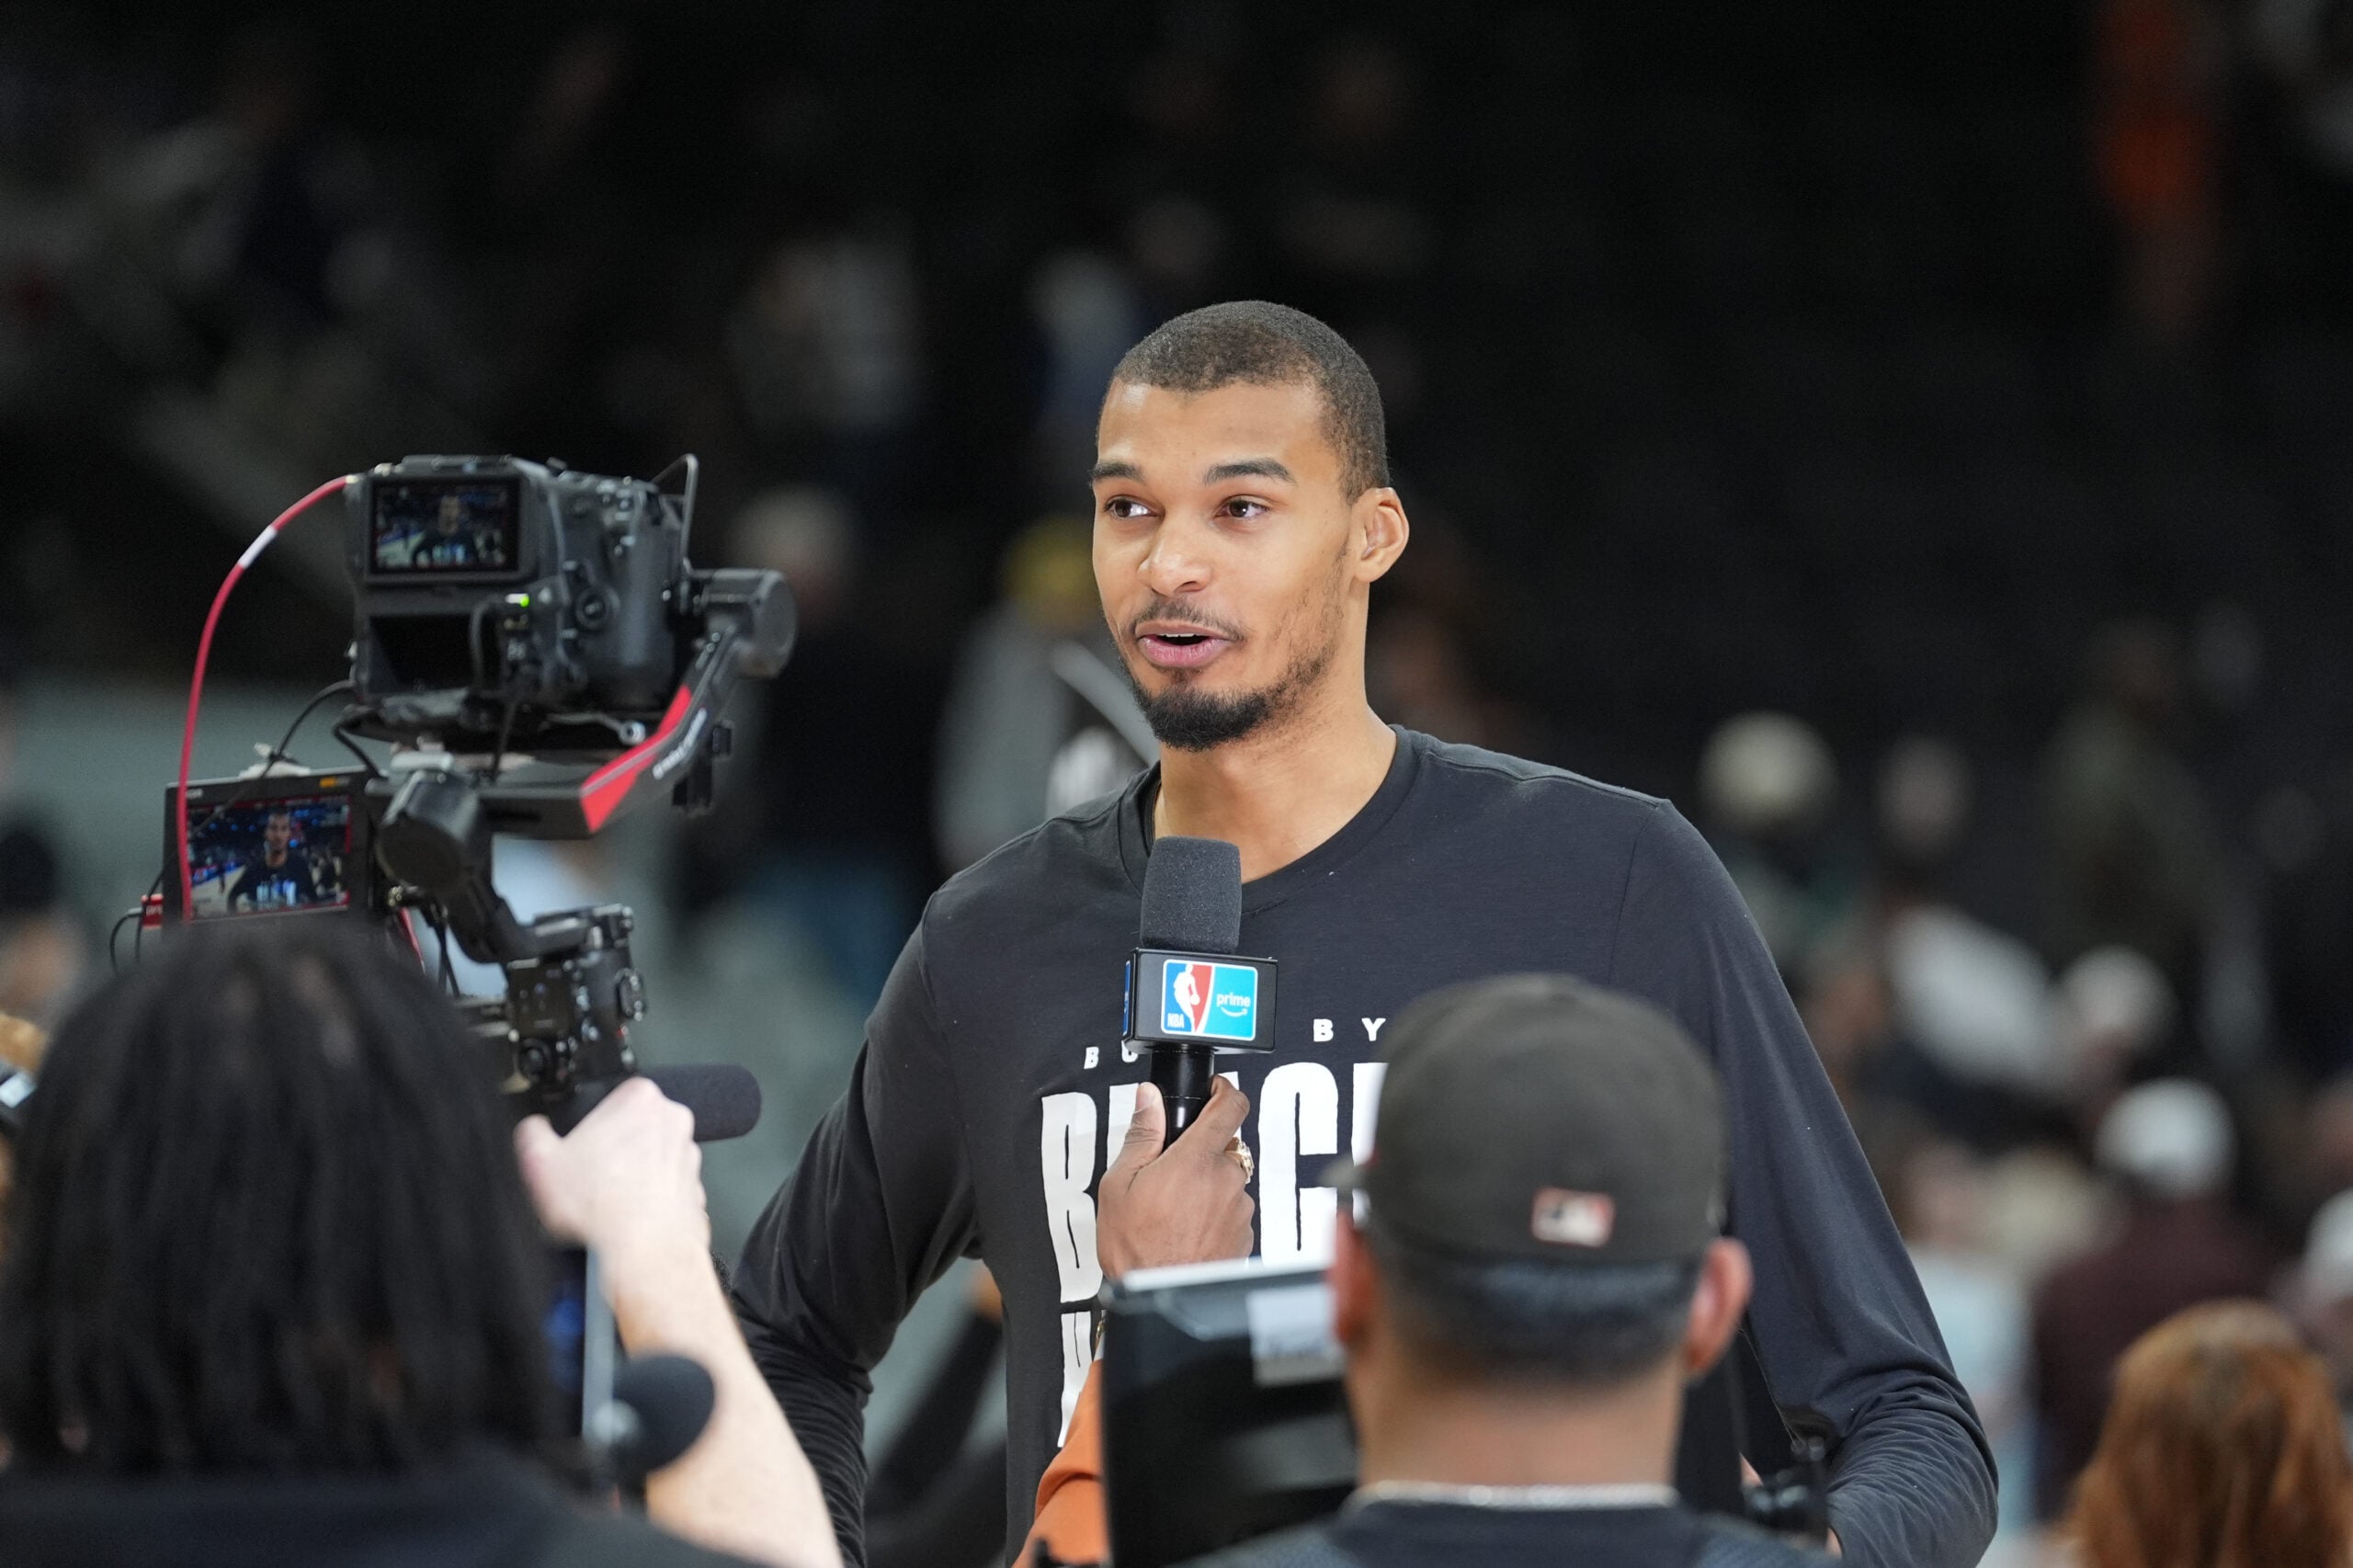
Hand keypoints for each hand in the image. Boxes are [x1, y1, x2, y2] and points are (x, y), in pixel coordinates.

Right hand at [514, 1076, 709, 1276]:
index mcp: (640, 1098)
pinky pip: (664, 1191)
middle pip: (632, 1127)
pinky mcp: (695, 1190)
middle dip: (611, 1147)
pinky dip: (647, 1202)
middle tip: (586, 1174)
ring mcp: (688, 1157)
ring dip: (630, 1176)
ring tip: (603, 1201)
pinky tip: (624, 1217)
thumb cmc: (601, 1207)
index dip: (590, 1121)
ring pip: (650, 1160)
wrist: (643, 1253)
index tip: (579, 1142)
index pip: (612, 1094)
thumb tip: (533, 1130)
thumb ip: (532, 1132)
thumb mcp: (539, 1161)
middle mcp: (672, 1122)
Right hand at [1098, 1076, 1254, 1278]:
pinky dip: (1215, 1212)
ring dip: (1208, 1185)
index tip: (1214, 1090)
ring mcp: (1240, 1209)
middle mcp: (1227, 1181)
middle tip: (1170, 1172)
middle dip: (1201, 1152)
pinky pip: (1232, 1209)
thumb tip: (1149, 1099)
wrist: (1158, 1300)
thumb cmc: (1137, 1250)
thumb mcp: (1120, 1184)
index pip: (1231, 1105)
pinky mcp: (1245, 1235)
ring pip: (1228, 1180)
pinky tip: (1187, 1229)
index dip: (1224, 1090)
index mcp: (1196, 1160)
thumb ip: (1142, 1134)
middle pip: (1226, 1146)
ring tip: (1174, 1210)